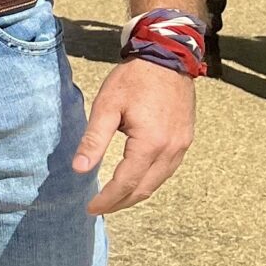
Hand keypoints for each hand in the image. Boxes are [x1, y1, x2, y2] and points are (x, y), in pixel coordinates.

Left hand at [73, 57, 194, 215]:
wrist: (167, 57)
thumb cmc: (134, 79)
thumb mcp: (107, 105)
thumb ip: (94, 139)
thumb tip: (79, 168)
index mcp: (150, 143)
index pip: (126, 183)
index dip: (107, 199)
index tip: (90, 208)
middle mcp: (171, 149)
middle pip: (144, 189)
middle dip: (120, 203)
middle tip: (99, 208)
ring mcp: (182, 146)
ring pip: (158, 182)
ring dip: (136, 194)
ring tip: (114, 199)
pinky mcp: (186, 139)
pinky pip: (167, 170)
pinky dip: (149, 181)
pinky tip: (135, 180)